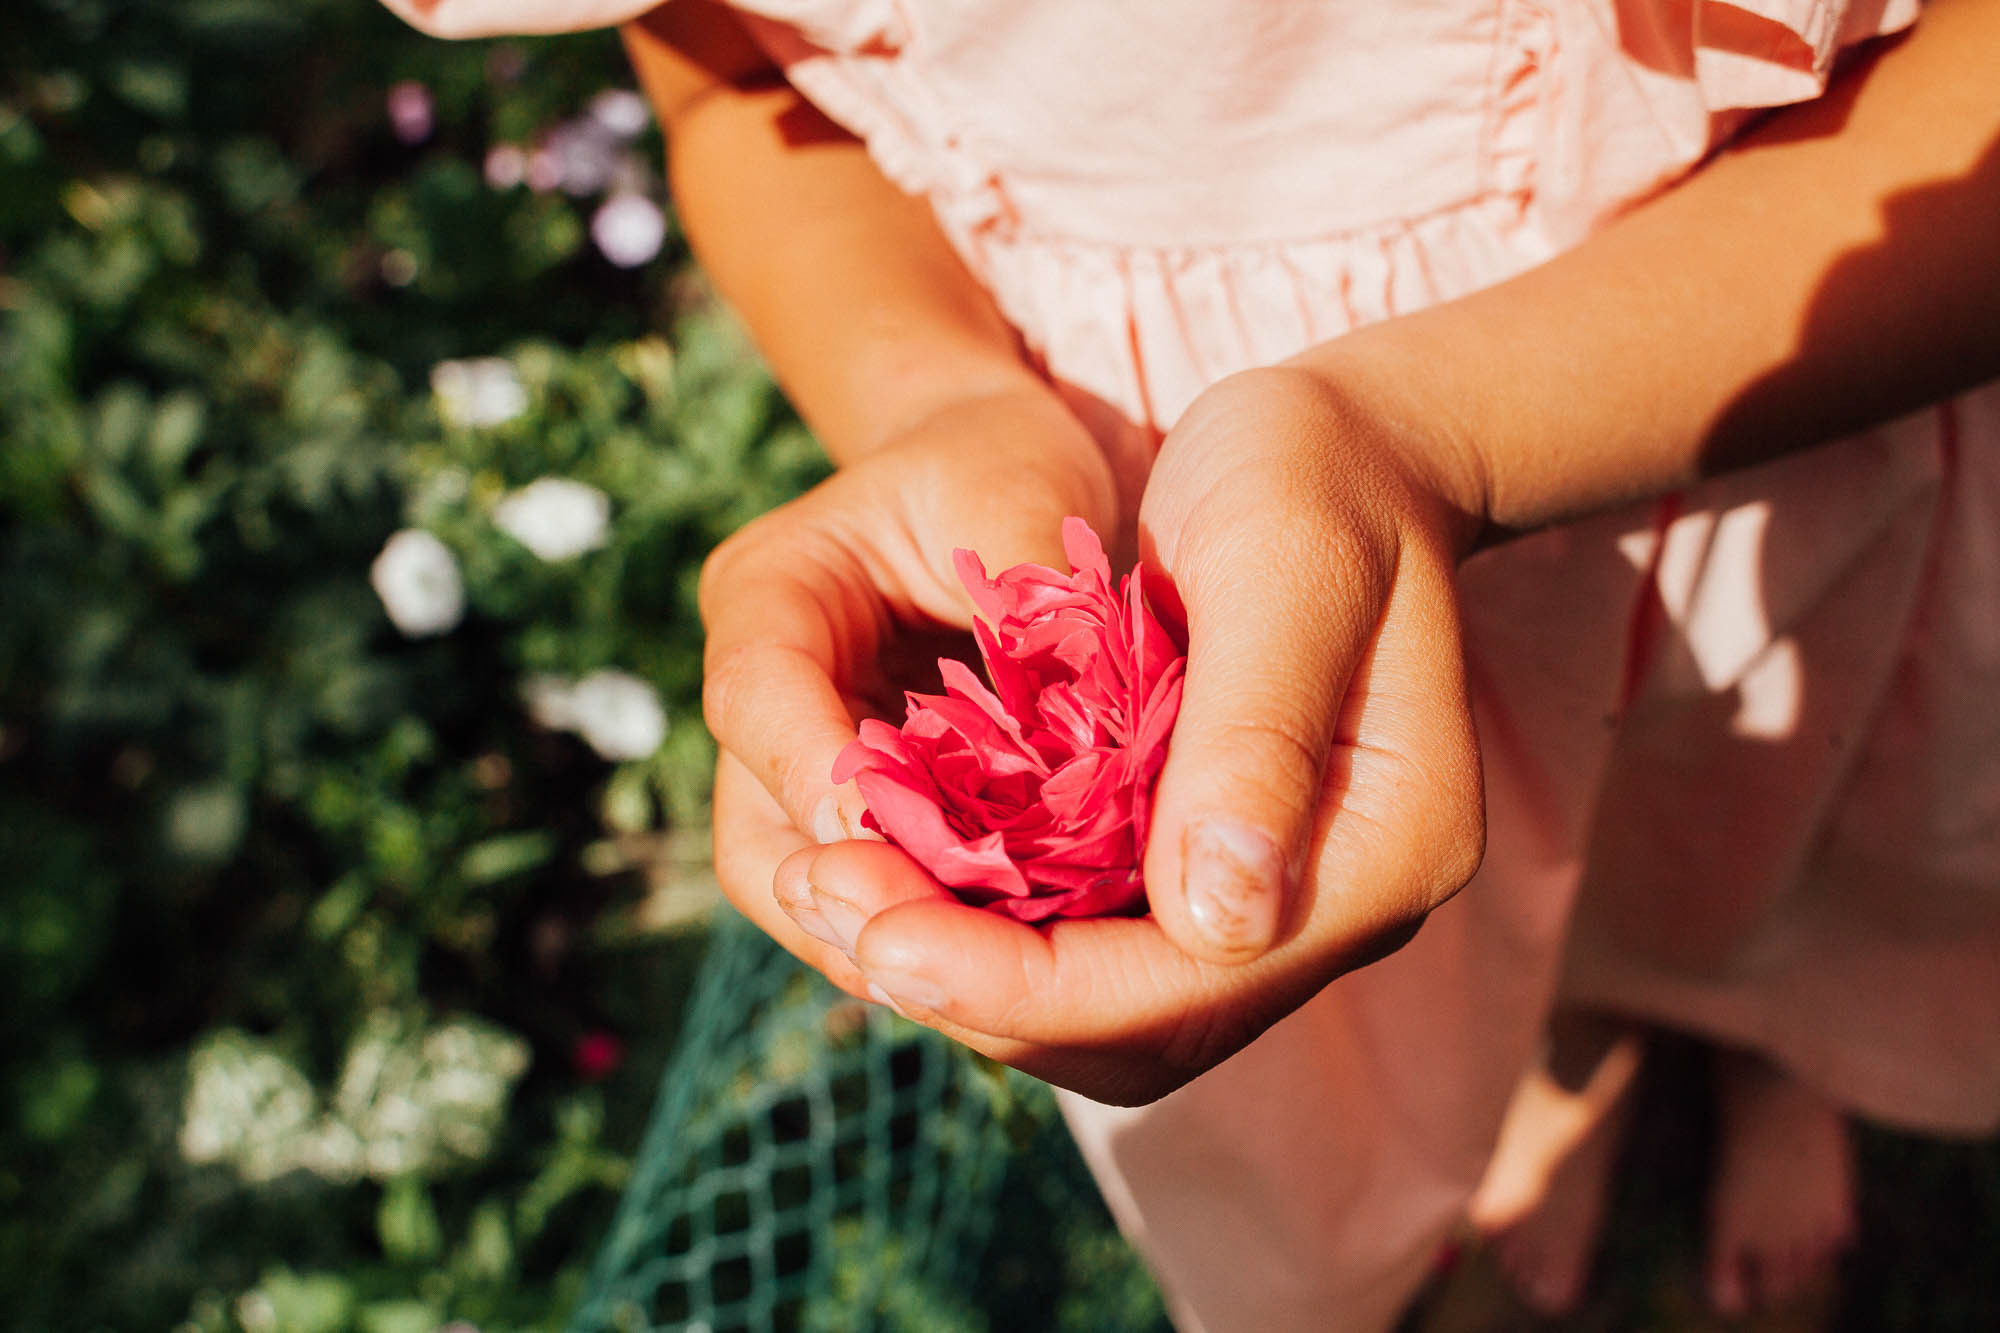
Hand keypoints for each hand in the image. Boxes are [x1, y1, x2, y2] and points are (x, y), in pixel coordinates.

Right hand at [700, 386, 1120, 991]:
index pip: (757, 697)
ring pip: (804, 893)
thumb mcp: (1017, 491)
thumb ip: (1027, 602)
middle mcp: (766, 695)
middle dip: (851, 902)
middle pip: (759, 836)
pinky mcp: (860, 820)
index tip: (891, 838)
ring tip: (995, 985)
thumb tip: (1071, 733)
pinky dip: (935, 940)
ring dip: (892, 943)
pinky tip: (1018, 968)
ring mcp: (799, 771)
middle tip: (954, 954)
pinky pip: (873, 903)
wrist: (994, 477)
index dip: (814, 777)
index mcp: (770, 591)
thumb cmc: (1001, 464)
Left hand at [776, 365, 1488, 1104]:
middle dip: (971, 988)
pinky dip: (982, 932)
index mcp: (1385, 851)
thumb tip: (1214, 923)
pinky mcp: (1201, 873)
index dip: (1029, 984)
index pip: (1191, 984)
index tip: (884, 937)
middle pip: (1135, 1029)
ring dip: (959, 972)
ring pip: (1097, 1013)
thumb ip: (1255, 737)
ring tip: (826, 893)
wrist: (1342, 451)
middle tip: (824, 902)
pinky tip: (887, 873)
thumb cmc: (1314, 473)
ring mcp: (1268, 904)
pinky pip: (1084, 950)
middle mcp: (1333, 912)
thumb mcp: (1285, 565)